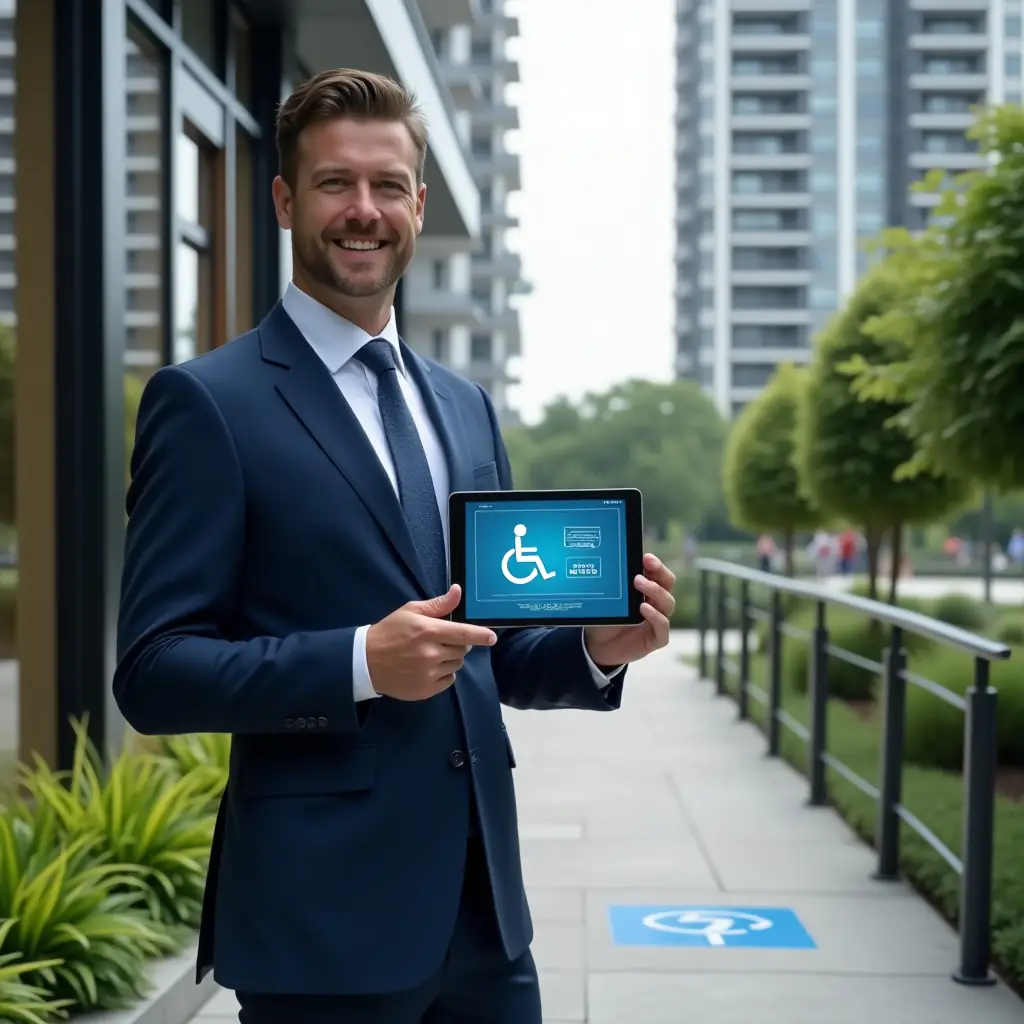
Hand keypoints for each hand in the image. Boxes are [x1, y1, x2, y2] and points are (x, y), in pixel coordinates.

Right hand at [365, 585, 496, 700]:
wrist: (365, 662)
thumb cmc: (390, 632)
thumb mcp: (411, 611)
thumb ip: (438, 605)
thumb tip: (458, 591)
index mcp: (428, 631)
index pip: (463, 633)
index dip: (481, 635)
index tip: (492, 637)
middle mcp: (431, 653)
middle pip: (462, 650)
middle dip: (457, 644)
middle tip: (440, 640)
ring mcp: (428, 673)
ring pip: (456, 665)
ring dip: (450, 659)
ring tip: (431, 654)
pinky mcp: (426, 690)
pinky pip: (449, 681)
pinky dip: (444, 674)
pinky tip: (428, 668)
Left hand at [584, 553, 675, 667]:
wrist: (597, 646)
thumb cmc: (605, 618)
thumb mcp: (608, 599)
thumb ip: (614, 585)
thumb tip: (609, 562)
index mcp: (647, 590)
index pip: (659, 574)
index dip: (656, 565)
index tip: (647, 557)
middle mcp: (655, 603)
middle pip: (667, 584)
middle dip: (659, 573)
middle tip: (643, 568)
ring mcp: (657, 621)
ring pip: (668, 603)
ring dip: (655, 591)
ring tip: (638, 583)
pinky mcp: (655, 639)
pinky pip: (663, 628)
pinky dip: (656, 617)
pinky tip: (644, 609)